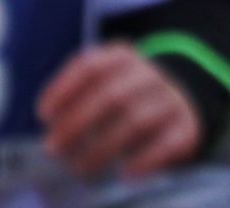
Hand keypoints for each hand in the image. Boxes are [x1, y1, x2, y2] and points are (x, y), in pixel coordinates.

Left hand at [36, 45, 200, 181]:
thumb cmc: (127, 95)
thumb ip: (79, 95)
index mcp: (123, 56)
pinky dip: (145, 159)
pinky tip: (125, 173)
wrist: (180, 100)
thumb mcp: (105, 81)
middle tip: (55, 148)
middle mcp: (149, 73)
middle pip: (110, 96)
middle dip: (76, 124)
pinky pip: (166, 143)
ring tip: (81, 168)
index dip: (63, 89)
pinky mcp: (186, 126)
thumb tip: (52, 124)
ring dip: (102, 148)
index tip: (43, 115)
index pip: (90, 66)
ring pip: (135, 122)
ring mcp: (171, 99)